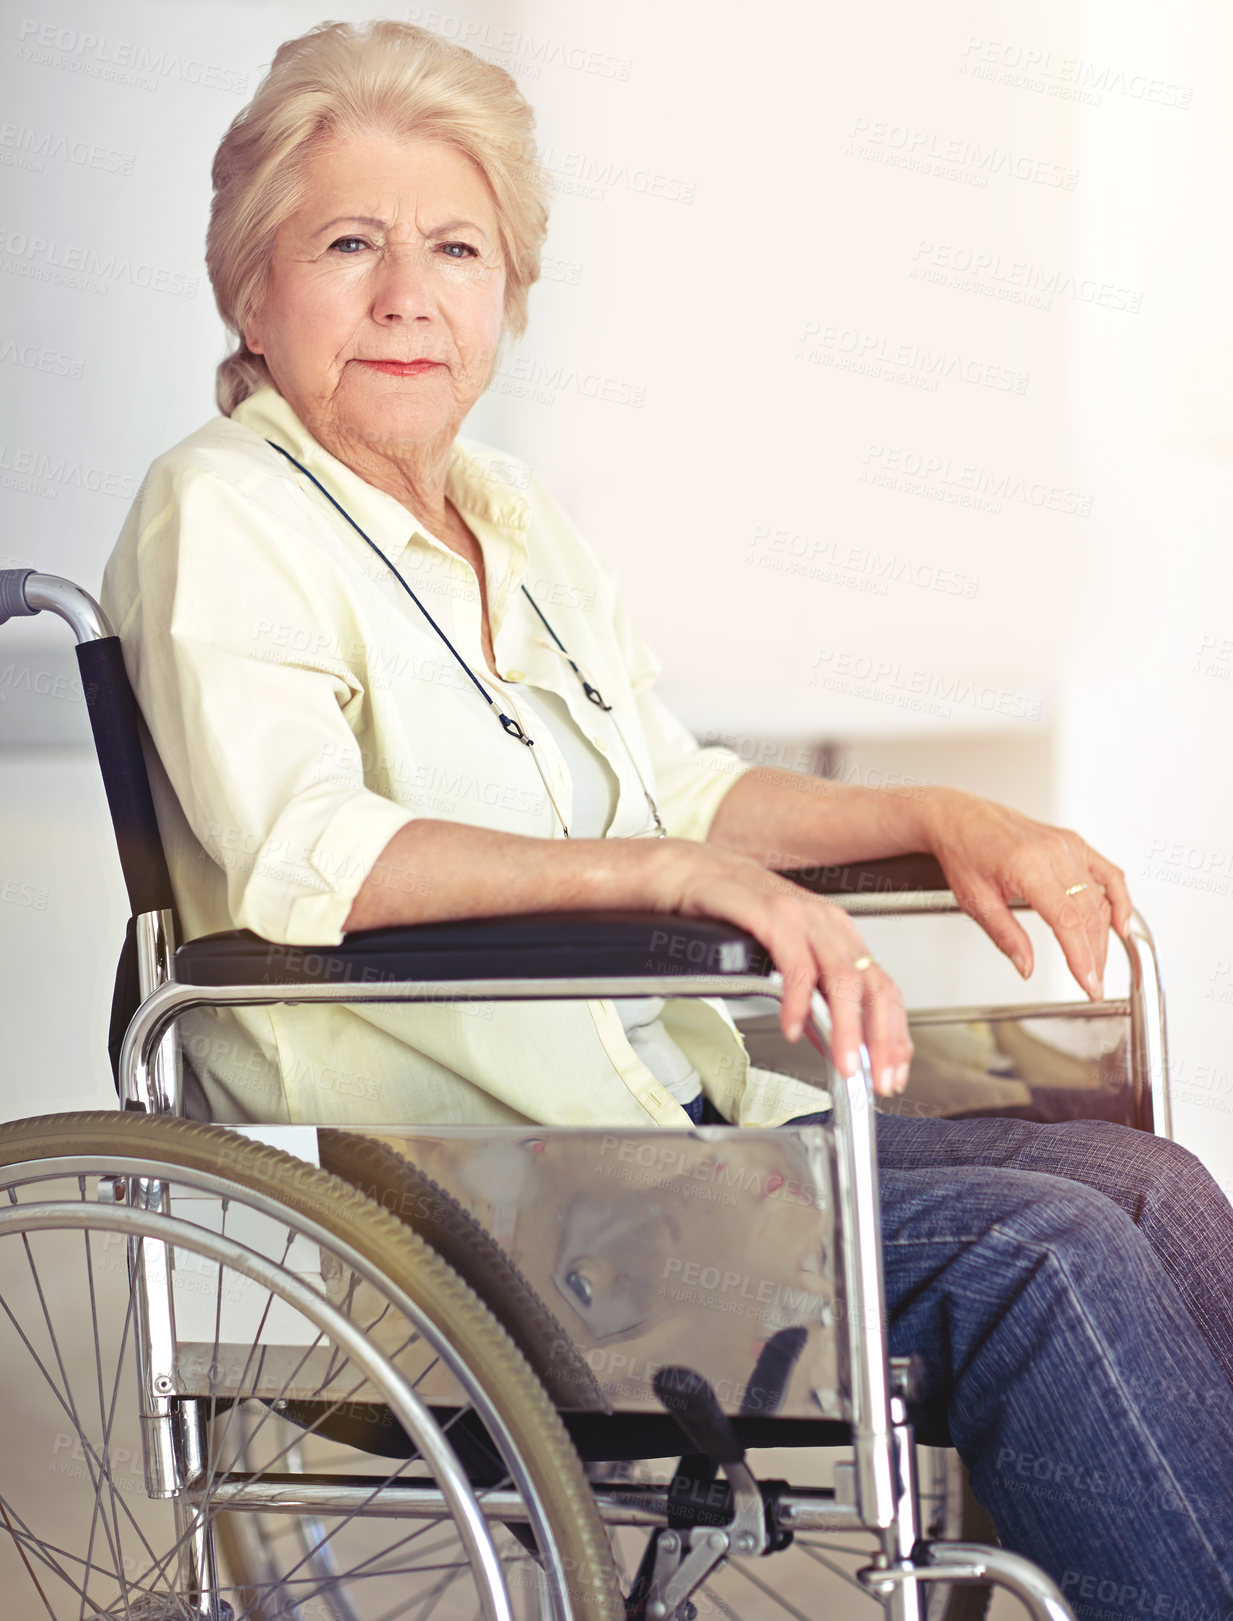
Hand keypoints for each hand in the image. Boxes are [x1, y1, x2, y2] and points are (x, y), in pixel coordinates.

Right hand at [654, 843, 912, 1095]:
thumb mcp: (782, 953)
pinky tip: (792, 1029)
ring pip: (843, 979)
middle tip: (879, 1080)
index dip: (894, 1035)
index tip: (892, 1073)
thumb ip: (810, 995)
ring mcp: (802, 916)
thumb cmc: (732, 910)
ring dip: (848, 1029)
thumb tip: (830, 1037)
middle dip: (882, 1040)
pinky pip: (796, 966)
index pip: (884, 989)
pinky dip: (798, 1003)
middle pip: (874, 986)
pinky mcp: (771, 915)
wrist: (687, 872)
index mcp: (837, 933)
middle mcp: (827, 923)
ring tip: (845, 1066)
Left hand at [922, 789, 1131, 997]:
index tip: (1088, 984)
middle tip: (1093, 984)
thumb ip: (1005, 936)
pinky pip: (1108, 873)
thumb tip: (1026, 967)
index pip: (1067, 921)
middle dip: (1095, 955)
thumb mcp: (975, 901)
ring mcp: (1067, 845)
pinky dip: (1120, 899)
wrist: (960, 817)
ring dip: (1104, 936)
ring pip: (1099, 898)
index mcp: (1027, 867)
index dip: (1082, 957)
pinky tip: (1120, 924)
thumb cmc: (963, 852)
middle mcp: (1053, 853)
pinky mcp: (1073, 842)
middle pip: (1088, 914)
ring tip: (1098, 964)